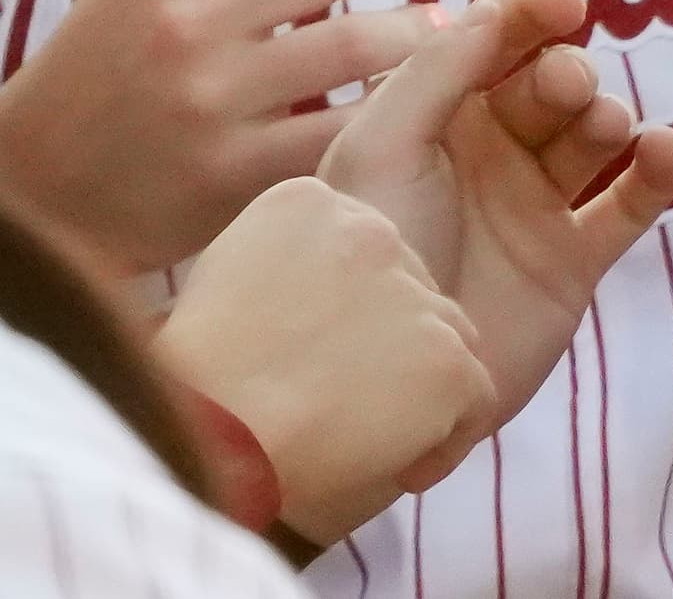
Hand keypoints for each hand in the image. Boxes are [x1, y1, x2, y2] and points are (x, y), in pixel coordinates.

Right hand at [0, 0, 474, 273]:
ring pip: (355, 42)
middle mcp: (185, 17)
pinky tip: (413, 94)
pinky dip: (390, 104)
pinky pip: (339, 128)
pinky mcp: (229, 175)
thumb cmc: (103, 74)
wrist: (29, 194)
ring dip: (419, 27)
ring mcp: (208, 98)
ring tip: (444, 23)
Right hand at [158, 177, 490, 545]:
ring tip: (360, 440)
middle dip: (387, 347)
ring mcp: (415, 296)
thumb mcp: (225, 283)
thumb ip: (286, 267)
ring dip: (417, 390)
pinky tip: (399, 469)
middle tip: (334, 403)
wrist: (205, 442)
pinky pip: (477, 400)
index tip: (304, 355)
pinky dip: (447, 442)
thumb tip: (320, 304)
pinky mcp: (446, 360)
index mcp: (307, 203)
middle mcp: (371, 231)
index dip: (345, 311)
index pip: (364, 250)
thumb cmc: (196, 389)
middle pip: (411, 291)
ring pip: (448, 341)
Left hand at [321, 0, 672, 442]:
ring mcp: (534, 207)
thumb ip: (441, 69)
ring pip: (595, 132)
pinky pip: (631, 202)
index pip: (494, 42)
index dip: (532, 10)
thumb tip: (504, 6)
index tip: (566, 1)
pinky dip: (658, 169)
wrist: (384, 369)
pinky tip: (660, 149)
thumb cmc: (370, 247)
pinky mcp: (574, 261)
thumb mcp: (383, 143)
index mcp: (434, 117)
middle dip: (566, 72)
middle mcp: (488, 155)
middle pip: (551, 82)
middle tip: (564, 87)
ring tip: (600, 129)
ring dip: (605, 114)